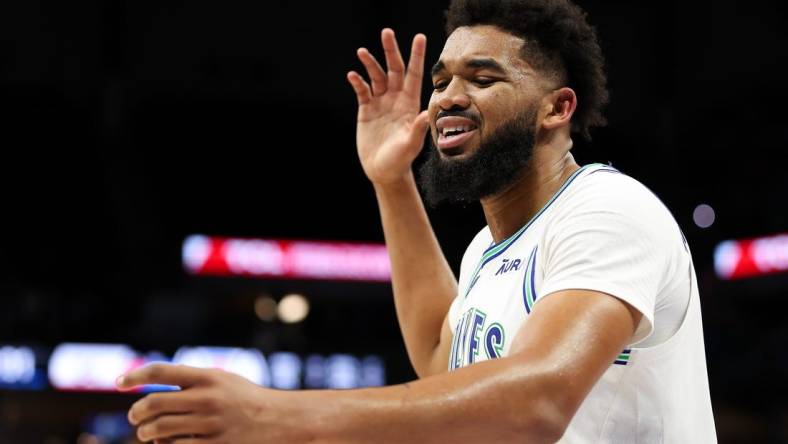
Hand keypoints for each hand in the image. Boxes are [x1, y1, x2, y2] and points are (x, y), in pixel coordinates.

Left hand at [117, 364, 303, 442]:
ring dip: (146, 432)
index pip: (161, 371)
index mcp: (208, 376)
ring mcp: (210, 423)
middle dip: (137, 412)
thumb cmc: (244, 399)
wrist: (278, 420)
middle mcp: (207, 398)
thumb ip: (192, 380)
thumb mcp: (222, 380)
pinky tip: (165, 443)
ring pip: (159, 429)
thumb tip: (151, 386)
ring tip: (146, 432)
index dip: (135, 375)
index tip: (119, 382)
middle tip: (135, 416)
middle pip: (154, 403)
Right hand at [347, 29, 429, 184]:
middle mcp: (396, 99)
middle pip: (394, 69)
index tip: (419, 37)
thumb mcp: (411, 145)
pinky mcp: (366, 110)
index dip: (416, 56)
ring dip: (370, 64)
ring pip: (376, 77)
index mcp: (410, 104)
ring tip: (361, 52)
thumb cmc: (401, 159)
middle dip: (390, 51)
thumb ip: (417, 128)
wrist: (384, 170)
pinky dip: (357, 82)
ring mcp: (381, 103)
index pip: (414, 75)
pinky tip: (352, 75)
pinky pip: (362, 91)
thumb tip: (424, 112)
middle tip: (386, 32)